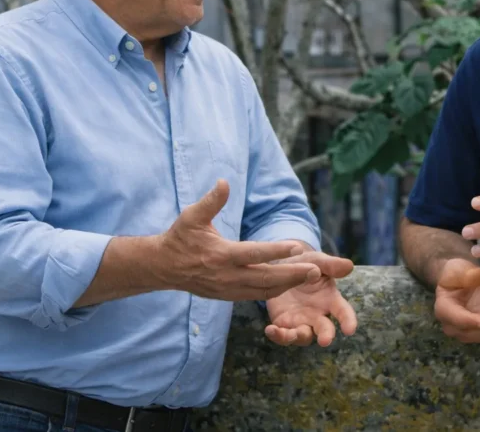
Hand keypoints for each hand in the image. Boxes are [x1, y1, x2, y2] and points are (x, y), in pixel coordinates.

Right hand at [156, 179, 322, 300]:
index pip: (253, 254)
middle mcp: (227, 276)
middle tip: (315, 269)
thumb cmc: (180, 238)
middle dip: (292, 275)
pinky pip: (256, 295)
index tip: (297, 247)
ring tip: (309, 276)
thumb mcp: (192, 217)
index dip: (276, 250)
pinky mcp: (227, 296)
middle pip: (265, 278)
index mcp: (220, 255)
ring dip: (287, 284)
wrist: (163, 267)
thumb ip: (211, 201)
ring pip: (264, 291)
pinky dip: (274, 290)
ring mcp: (228, 289)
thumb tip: (224, 182)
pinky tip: (289, 283)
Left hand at [264, 252, 357, 346]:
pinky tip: (270, 329)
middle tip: (324, 340)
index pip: (343, 312)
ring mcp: (301, 321)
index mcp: (330, 299)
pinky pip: (282, 335)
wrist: (282, 267)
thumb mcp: (317, 261)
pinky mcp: (284, 324)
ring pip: (303, 336)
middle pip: (324, 329)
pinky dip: (277, 335)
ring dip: (297, 336)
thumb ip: (331, 264)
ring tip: (288, 333)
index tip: (350, 330)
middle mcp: (317, 314)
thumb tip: (349, 265)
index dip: (348, 321)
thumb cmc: (305, 264)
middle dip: (325, 335)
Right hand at [433, 258, 479, 343]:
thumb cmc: (457, 272)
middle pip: (477, 333)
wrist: (465, 278)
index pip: (457, 319)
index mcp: (444, 310)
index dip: (472, 322)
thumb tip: (474, 279)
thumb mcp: (456, 269)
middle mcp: (457, 326)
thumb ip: (463, 275)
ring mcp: (475, 330)